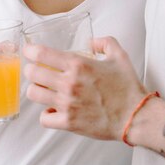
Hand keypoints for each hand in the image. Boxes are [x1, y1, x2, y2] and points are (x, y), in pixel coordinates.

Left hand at [23, 36, 145, 140]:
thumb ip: (104, 42)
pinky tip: (54, 110)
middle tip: (35, 71)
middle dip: (31, 70)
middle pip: (32, 73)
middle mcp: (69, 83)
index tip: (29, 51)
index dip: (30, 51)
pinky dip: (46, 114)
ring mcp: (67, 104)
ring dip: (36, 90)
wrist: (135, 116)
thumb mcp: (119, 56)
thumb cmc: (127, 88)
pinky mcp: (68, 122)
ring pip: (34, 94)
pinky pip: (44, 118)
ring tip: (43, 90)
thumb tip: (92, 41)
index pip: (42, 53)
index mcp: (78, 65)